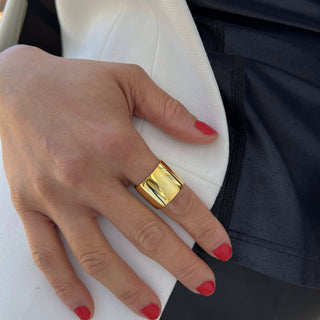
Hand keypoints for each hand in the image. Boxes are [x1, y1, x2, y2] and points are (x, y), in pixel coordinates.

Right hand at [0, 45, 230, 319]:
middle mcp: (87, 174)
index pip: (170, 194)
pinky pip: (47, 253)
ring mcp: (55, 194)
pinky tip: (85, 307)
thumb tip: (206, 134)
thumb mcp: (128, 81)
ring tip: (151, 309)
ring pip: (96, 253)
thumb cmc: (75, 82)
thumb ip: (169, 111)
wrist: (14, 84)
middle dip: (179, 263)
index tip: (221, 247)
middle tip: (204, 284)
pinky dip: (65, 284)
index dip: (201, 224)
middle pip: (143, 231)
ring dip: (127, 286)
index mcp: (117, 143)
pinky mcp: (29, 204)